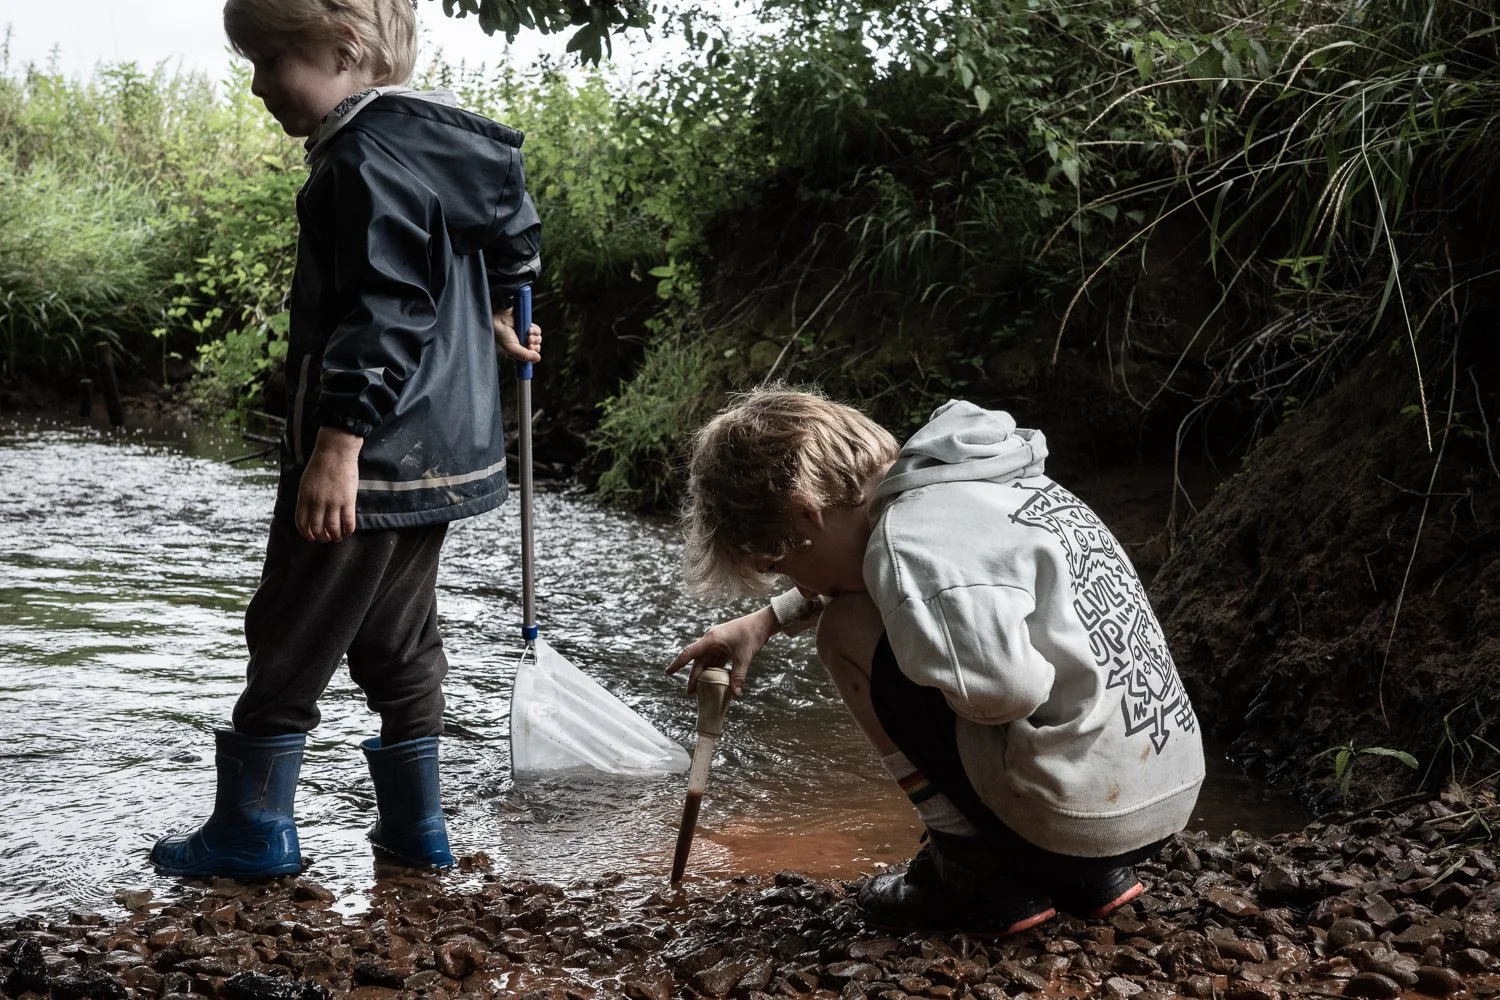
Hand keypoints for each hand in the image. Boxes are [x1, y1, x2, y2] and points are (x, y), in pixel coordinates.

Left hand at [296, 426, 362, 542]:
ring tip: (337, 537)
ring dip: (335, 536)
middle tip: (326, 538)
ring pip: (333, 528)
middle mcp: (317, 503)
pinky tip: (348, 531)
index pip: (302, 522)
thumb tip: (311, 512)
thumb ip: (307, 497)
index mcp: (304, 497)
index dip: (306, 533)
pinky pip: (348, 521)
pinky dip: (348, 530)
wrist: (335, 452)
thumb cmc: (320, 463)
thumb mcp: (306, 481)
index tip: (311, 537)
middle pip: (317, 528)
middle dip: (322, 537)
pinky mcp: (347, 501)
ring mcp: (333, 503)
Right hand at [494, 306, 541, 362]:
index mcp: (515, 351)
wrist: (499, 316)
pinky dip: (535, 331)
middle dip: (534, 347)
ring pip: (537, 340)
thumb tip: (538, 358)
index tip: (530, 353)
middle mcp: (521, 343)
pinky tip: (529, 330)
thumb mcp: (511, 348)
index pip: (528, 358)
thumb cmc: (501, 333)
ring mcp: (525, 335)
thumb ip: (524, 355)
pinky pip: (537, 331)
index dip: (532, 356)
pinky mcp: (528, 326)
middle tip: (529, 344)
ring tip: (529, 336)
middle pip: (535, 349)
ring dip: (535, 339)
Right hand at [666, 606, 778, 697]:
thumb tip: (735, 694)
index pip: (689, 653)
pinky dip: (715, 671)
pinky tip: (716, 682)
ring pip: (707, 662)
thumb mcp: (743, 657)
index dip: (677, 664)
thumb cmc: (751, 635)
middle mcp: (711, 641)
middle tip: (691, 693)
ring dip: (705, 675)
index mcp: (711, 640)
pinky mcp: (725, 646)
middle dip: (694, 677)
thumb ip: (737, 676)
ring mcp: (718, 643)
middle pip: (698, 661)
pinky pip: (716, 660)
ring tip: (702, 690)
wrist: (763, 623)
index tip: (667, 673)